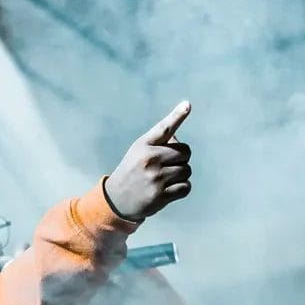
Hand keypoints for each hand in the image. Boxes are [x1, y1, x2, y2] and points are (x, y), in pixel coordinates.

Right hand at [104, 101, 192, 220]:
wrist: (117, 199)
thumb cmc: (134, 170)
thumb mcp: (140, 151)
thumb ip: (161, 142)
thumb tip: (180, 144)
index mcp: (144, 145)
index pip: (165, 128)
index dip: (178, 115)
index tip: (188, 105)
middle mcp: (149, 159)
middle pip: (185, 153)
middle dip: (181, 159)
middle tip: (168, 165)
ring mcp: (155, 178)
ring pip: (187, 170)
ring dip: (181, 175)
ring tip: (166, 178)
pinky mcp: (160, 196)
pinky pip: (186, 187)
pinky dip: (182, 188)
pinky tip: (170, 189)